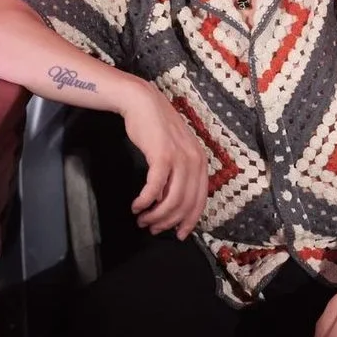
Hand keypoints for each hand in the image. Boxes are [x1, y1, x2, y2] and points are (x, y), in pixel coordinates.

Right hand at [119, 81, 208, 239]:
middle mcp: (195, 161)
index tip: (178, 234)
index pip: (200, 200)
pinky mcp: (162, 155)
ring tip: (141, 219)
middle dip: (168, 222)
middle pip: (185, 204)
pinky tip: (136, 206)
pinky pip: (154, 188)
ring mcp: (180, 158)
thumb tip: (167, 204)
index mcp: (201, 162)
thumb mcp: (173, 152)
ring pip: (171, 200)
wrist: (142, 102)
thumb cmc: (156, 128)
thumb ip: (176, 176)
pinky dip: (145, 201)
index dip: (189, 220)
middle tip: (152, 228)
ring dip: (155, 215)